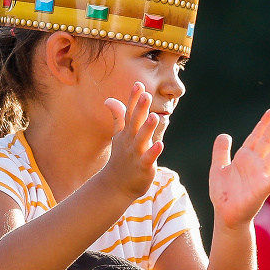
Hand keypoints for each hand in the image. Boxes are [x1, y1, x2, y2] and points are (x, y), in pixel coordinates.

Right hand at [101, 82, 163, 198]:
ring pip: (141, 139)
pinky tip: (160, 144)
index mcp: (127, 132)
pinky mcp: (142, 167)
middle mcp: (130, 141)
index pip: (130, 113)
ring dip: (147, 128)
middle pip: (135, 122)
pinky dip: (153, 152)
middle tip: (145, 95)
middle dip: (140, 109)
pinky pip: (148, 159)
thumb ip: (118, 116)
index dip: (134, 99)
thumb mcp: (118, 135)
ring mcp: (135, 154)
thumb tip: (109, 99)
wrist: (116, 185)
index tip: (138, 84)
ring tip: (154, 116)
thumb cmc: (121, 158)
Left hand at [209, 108, 269, 228]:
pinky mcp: (261, 191)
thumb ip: (221, 151)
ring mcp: (261, 176)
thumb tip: (224, 134)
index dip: (264, 124)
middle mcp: (256, 165)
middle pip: (268, 142)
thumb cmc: (224, 193)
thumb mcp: (217, 168)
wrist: (225, 215)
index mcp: (246, 158)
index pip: (257, 136)